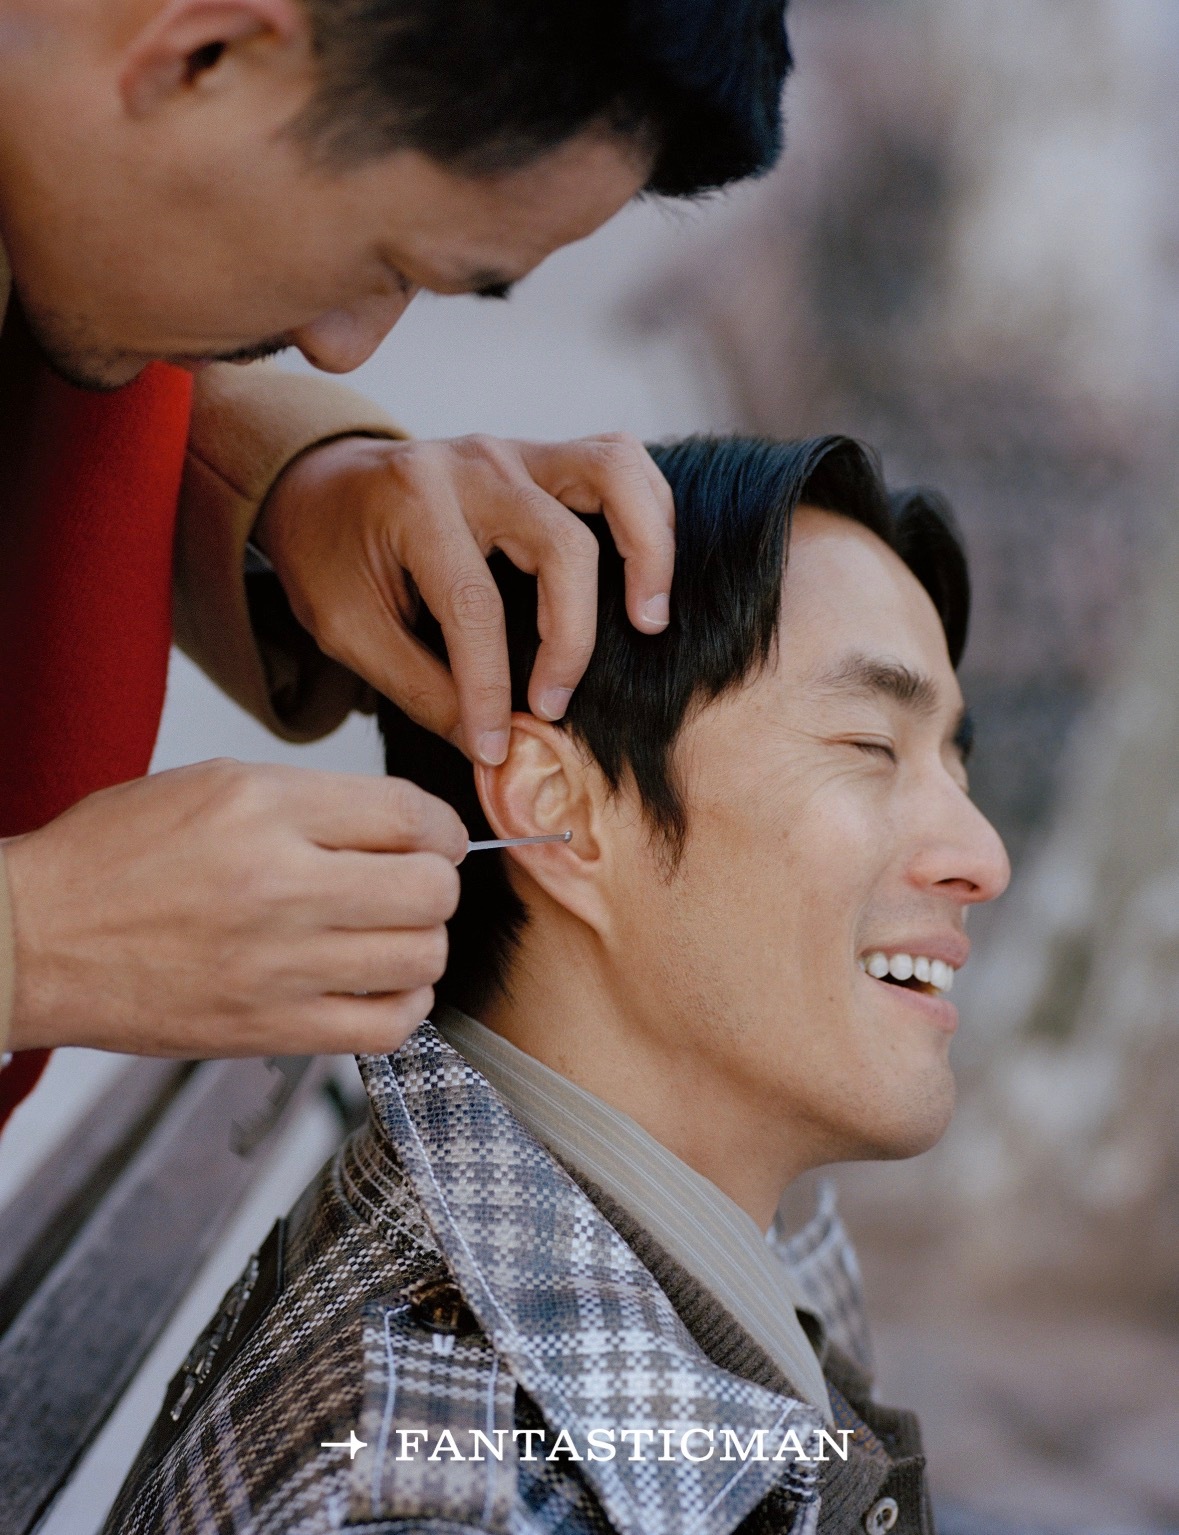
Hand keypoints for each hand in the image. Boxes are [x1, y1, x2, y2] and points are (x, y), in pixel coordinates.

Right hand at [2, 760, 465, 1057]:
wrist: (33, 939)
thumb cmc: (113, 858)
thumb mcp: (212, 785)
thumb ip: (314, 802)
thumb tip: (402, 826)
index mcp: (263, 809)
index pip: (411, 814)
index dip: (444, 828)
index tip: (437, 840)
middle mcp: (279, 884)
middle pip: (431, 889)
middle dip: (437, 884)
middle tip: (413, 886)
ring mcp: (277, 965)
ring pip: (421, 959)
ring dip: (423, 945)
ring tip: (391, 937)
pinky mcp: (268, 1029)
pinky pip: (386, 1028)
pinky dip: (403, 1007)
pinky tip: (379, 987)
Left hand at [253, 432, 675, 764]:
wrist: (320, 488)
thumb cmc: (332, 558)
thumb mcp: (348, 630)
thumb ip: (419, 688)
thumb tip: (494, 747)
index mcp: (412, 503)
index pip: (474, 605)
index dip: (491, 687)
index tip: (495, 745)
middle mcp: (474, 464)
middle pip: (561, 545)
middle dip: (569, 639)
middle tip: (553, 703)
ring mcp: (516, 449)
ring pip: (615, 475)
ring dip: (647, 550)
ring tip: (648, 621)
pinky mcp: (543, 454)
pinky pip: (622, 462)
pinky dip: (649, 514)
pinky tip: (645, 574)